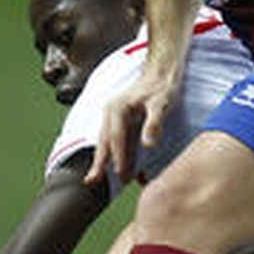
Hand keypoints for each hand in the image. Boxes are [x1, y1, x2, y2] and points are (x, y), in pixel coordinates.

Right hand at [85, 69, 175, 185]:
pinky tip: (118, 167)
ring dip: (104, 160)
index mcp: (117, 108)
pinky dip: (115, 154)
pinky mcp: (120, 121)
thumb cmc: (162, 87)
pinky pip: (115, 140)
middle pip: (104, 141)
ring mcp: (113, 117)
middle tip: (92, 180)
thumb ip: (154, 123)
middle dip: (99, 161)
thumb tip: (148, 146)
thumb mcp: (161, 103)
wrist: (161, 73)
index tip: (120, 173)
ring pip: (106, 142)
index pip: (116, 136)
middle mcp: (111, 113)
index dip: (118, 156)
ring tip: (96, 178)